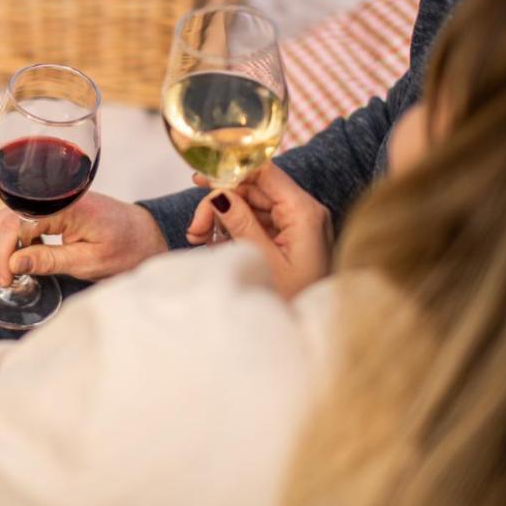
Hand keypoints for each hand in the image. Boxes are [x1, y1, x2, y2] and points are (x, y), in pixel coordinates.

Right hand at [0, 192, 168, 286]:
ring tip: (23, 268)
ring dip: (12, 243)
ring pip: (15, 217)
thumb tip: (13, 262)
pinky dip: (24, 238)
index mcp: (66, 206)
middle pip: (10, 216)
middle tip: (12, 277)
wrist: (146, 235)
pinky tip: (34, 255)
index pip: (18, 223)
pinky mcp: (55, 207)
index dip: (5, 252)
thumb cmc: (125, 249)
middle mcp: (56, 196)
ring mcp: (54, 200)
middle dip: (4, 247)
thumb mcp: (88, 262)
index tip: (8, 278)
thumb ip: (49, 261)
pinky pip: (27, 218)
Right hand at [186, 163, 333, 297]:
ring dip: (221, 218)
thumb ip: (241, 222)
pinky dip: (234, 229)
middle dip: (219, 204)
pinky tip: (214, 243)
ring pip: (251, 206)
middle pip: (253, 190)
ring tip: (198, 239)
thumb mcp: (261, 260)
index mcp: (304, 212)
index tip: (201, 180)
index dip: (231, 171)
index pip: (265, 172)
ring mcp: (298, 225)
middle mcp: (305, 212)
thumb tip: (219, 193)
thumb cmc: (293, 301)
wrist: (310, 334)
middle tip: (194, 229)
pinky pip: (257, 222)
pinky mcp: (291, 237)